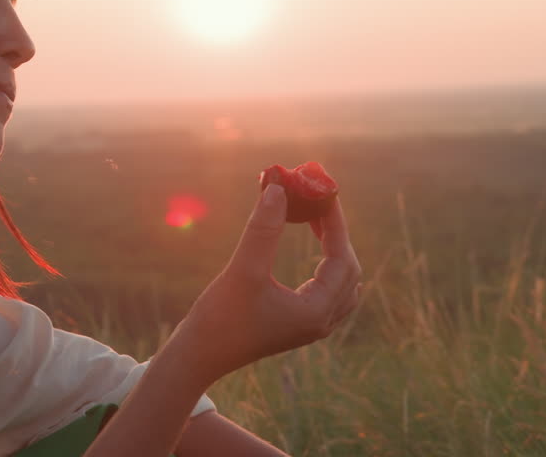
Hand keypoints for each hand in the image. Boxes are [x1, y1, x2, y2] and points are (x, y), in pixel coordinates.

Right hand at [172, 183, 362, 382]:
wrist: (198, 357)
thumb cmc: (219, 319)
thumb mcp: (243, 270)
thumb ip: (263, 229)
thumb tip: (279, 187)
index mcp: (315, 312)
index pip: (342, 258)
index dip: (335, 222)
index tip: (325, 192)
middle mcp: (320, 322)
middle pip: (347, 269)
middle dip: (334, 232)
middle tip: (317, 201)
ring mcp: (311, 325)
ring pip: (342, 281)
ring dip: (333, 247)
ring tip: (315, 218)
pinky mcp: (298, 324)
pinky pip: (329, 290)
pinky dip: (326, 264)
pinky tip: (315, 251)